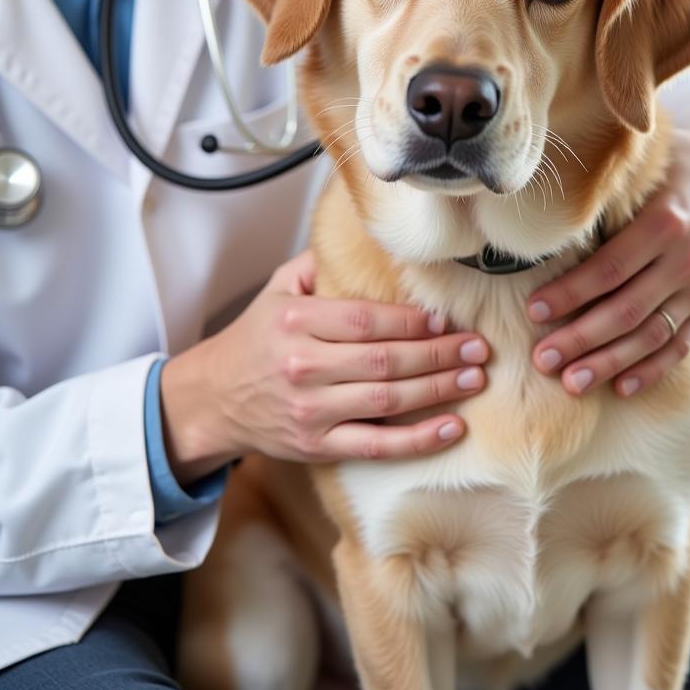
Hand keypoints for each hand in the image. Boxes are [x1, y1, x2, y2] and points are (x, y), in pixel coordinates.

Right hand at [161, 250, 489, 482]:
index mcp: (295, 322)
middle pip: (384, 361)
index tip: (446, 319)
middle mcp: (302, 366)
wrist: (212, 399)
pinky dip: (417, 440)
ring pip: (386, 402)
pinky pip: (376, 445)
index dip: (412, 322)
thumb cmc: (255, 339)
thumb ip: (321, 266)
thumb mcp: (277, 291)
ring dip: (437, 390)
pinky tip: (451, 428)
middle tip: (477, 348)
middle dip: (438, 354)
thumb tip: (373, 243)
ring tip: (474, 378)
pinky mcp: (318, 446)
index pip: (365, 320)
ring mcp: (310, 411)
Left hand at [526, 123, 689, 396]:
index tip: (533, 311)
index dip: (570, 294)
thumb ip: (604, 188)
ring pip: (651, 336)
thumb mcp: (644, 165)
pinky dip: (652, 370)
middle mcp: (688, 260)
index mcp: (664, 222)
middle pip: (626, 311)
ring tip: (571, 383)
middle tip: (542, 358)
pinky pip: (680, 345)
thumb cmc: (673, 167)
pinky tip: (621, 387)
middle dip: (581, 339)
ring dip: (609, 364)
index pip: (609, 269)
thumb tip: (543, 210)